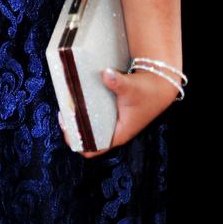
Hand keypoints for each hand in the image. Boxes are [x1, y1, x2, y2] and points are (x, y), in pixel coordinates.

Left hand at [58, 67, 177, 156]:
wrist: (160, 83)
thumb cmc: (147, 90)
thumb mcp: (131, 87)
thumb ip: (118, 82)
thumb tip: (107, 75)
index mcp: (119, 134)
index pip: (94, 148)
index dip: (77, 142)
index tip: (66, 128)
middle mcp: (116, 131)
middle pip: (89, 138)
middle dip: (74, 129)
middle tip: (63, 114)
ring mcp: (115, 122)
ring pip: (92, 127)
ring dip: (79, 120)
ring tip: (67, 106)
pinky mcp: (115, 112)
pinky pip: (96, 116)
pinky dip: (86, 111)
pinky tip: (77, 98)